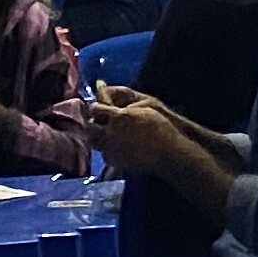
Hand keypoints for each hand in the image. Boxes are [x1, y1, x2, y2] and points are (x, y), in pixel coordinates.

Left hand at [88, 82, 203, 173]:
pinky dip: (106, 148)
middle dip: (92, 122)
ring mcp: (111, 148)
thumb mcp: (145, 107)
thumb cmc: (159, 127)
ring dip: (97, 136)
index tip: (99, 108)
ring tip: (106, 134)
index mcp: (119, 117)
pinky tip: (116, 146)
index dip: (96, 108)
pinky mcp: (114, 160)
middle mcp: (111, 132)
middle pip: (90, 126)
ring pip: (93, 141)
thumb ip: (125, 103)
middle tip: (98, 122)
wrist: (167, 153)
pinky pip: (103, 153)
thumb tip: (113, 95)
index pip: (96, 109)